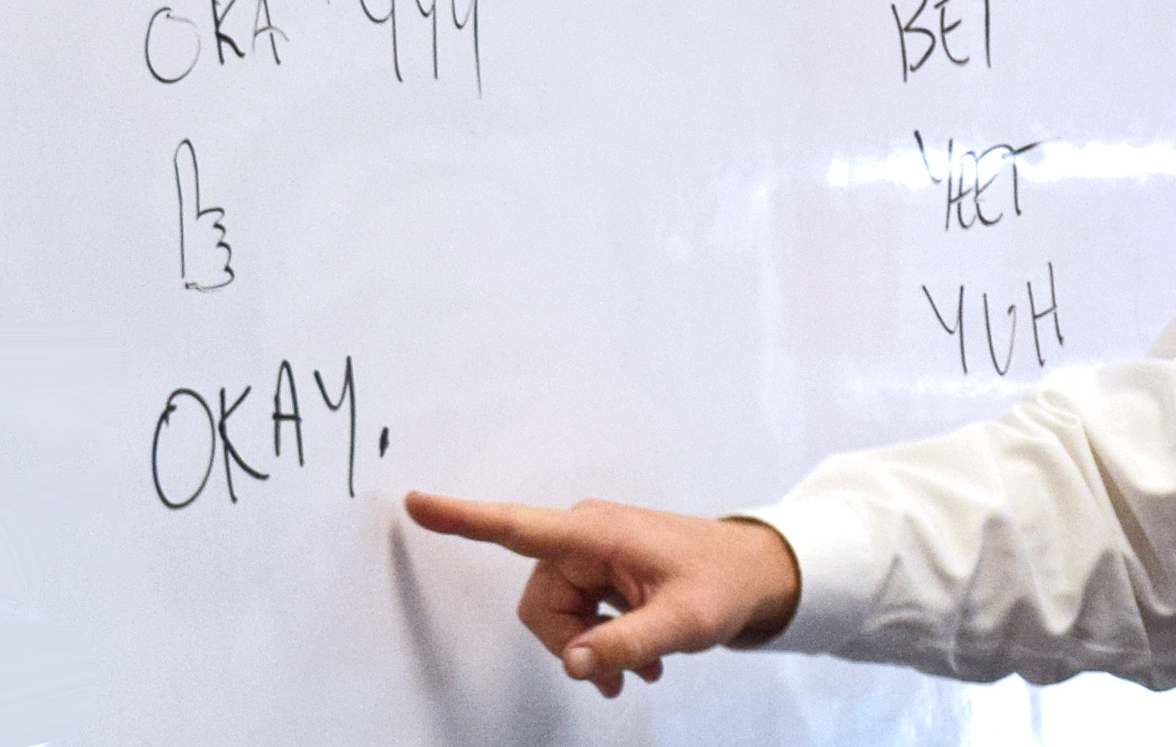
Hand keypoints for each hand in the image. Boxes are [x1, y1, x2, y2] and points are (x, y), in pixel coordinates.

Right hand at [403, 491, 802, 697]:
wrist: (759, 574)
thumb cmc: (725, 584)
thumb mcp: (684, 622)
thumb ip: (626, 645)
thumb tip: (572, 663)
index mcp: (596, 533)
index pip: (517, 526)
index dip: (463, 518)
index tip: (416, 502)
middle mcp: (585, 535)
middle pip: (539, 604)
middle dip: (572, 644)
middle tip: (621, 674)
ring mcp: (592, 551)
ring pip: (557, 616)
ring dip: (591, 649)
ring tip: (641, 670)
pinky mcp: (601, 567)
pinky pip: (576, 613)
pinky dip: (602, 641)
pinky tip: (641, 661)